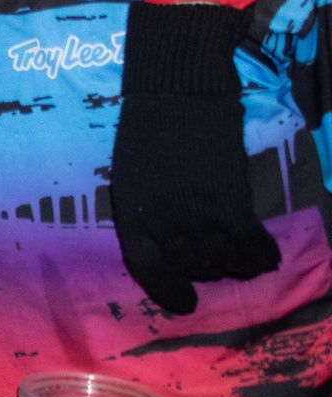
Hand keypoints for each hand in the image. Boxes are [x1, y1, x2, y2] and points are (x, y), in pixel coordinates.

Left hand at [111, 2, 278, 313]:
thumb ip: (145, 208)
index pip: (146, 266)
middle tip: (219, 263)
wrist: (177, 92)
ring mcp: (196, 214)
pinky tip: (266, 253)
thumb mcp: (130, 173)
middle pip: (191, 266)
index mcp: (131, 211)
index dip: (166, 290)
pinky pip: (250, 246)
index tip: (185, 304)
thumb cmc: (147, 127)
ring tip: (243, 257)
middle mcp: (161, 220)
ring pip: (223, 261)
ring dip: (236, 264)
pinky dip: (261, 254)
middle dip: (206, 270)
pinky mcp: (230, 202)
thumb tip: (167, 238)